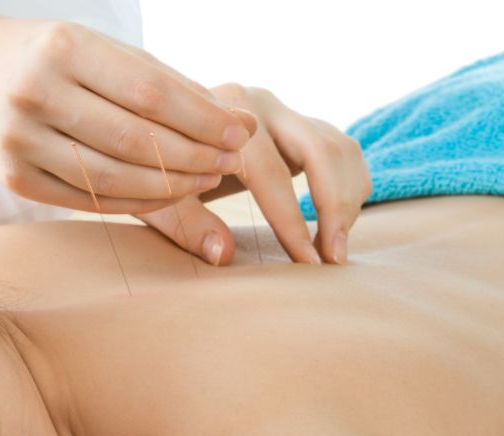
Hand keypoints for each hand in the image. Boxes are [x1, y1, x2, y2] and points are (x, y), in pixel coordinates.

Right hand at [0, 19, 254, 213]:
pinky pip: (89, 199)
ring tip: (207, 180)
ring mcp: (19, 140)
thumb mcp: (101, 53)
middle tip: (230, 162)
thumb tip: (239, 126)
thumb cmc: (53, 61)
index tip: (239, 132)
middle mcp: (35, 92)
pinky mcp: (15, 179)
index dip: (201, 118)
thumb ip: (165, 84)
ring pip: (113, 177)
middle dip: (192, 156)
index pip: (149, 92)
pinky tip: (168, 195)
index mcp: (63, 48)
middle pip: (133, 139)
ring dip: (170, 185)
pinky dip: (136, 202)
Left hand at [137, 83, 371, 265]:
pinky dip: (349, 186)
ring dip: (347, 199)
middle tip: (334, 259)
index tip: (308, 263)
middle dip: (334, 209)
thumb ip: (188, 225)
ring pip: (338, 148)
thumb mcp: (158, 199)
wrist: (155, 135)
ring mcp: (282, 110)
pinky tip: (336, 224)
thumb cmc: (154, 174)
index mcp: (220, 118)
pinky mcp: (298, 122)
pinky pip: (341, 150)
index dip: (292, 221)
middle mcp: (258, 104)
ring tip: (335, 248)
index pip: (270, 173)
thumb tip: (224, 255)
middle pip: (320, 151)